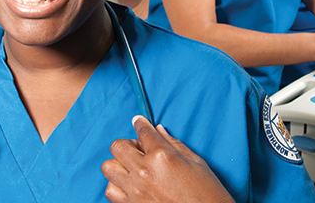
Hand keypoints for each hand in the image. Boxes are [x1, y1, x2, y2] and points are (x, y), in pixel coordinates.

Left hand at [102, 116, 233, 202]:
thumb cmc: (207, 193)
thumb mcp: (196, 163)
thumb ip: (174, 144)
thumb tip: (158, 131)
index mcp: (162, 156)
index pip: (143, 131)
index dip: (140, 123)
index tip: (139, 122)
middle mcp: (144, 171)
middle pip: (118, 146)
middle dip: (128, 144)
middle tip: (140, 150)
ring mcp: (135, 190)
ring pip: (108, 167)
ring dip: (119, 164)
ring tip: (133, 169)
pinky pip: (110, 190)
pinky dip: (116, 185)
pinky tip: (130, 185)